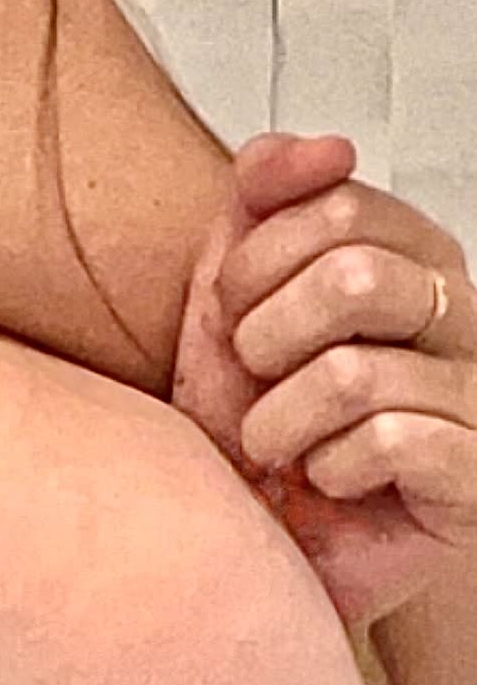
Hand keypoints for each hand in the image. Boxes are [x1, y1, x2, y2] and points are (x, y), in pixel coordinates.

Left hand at [215, 133, 476, 626]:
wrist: (276, 540)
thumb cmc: (264, 411)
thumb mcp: (239, 287)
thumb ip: (266, 195)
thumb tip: (327, 144)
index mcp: (409, 254)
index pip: (339, 201)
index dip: (258, 257)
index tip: (231, 307)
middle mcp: (457, 313)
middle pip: (356, 276)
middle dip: (267, 335)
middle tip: (254, 378)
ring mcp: (473, 394)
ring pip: (357, 372)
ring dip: (280, 418)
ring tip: (274, 442)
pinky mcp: (473, 474)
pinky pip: (390, 444)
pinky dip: (328, 468)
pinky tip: (327, 480)